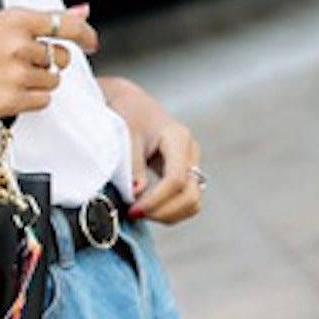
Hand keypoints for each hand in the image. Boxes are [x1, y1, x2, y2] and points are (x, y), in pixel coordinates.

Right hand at [0, 6, 98, 121]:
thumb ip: (42, 19)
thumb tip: (83, 11)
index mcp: (15, 20)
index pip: (66, 26)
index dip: (85, 35)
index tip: (92, 43)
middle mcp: (18, 46)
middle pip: (61, 57)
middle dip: (52, 62)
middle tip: (28, 63)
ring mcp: (15, 74)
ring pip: (53, 80)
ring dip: (40, 81)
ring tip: (11, 77)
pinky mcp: (11, 100)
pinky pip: (43, 101)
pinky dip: (32, 98)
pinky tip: (10, 91)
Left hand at [98, 76, 203, 223]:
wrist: (133, 104)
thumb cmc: (128, 114)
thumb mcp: (126, 135)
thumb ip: (133, 165)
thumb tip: (138, 193)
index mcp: (178, 138)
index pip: (176, 179)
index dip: (156, 200)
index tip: (133, 210)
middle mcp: (190, 152)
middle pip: (191, 195)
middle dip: (164, 212)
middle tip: (134, 214)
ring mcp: (190, 164)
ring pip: (192, 202)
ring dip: (168, 215)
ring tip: (139, 213)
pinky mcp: (184, 173)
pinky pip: (185, 200)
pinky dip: (169, 211)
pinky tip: (146, 209)